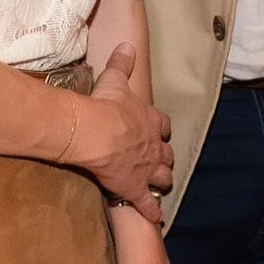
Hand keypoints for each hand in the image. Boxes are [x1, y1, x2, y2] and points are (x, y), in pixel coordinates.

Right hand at [67, 43, 171, 222]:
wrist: (97, 132)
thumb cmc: (105, 105)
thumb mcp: (115, 79)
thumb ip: (123, 63)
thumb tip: (127, 44)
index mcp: (150, 120)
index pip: (163, 126)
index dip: (162, 130)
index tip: (160, 133)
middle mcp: (154, 146)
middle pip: (166, 155)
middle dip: (164, 159)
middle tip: (161, 163)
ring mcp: (147, 169)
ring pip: (161, 178)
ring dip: (161, 182)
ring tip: (160, 187)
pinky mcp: (135, 189)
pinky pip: (148, 204)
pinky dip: (153, 211)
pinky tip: (157, 218)